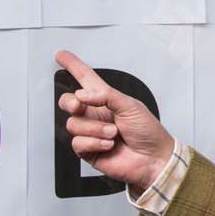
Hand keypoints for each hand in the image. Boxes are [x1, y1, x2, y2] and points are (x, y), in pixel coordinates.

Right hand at [56, 50, 176, 194]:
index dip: (73, 66)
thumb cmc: (148, 132)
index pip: (85, 78)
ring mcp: (91, 132)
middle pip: (68, 102)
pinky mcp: (89, 150)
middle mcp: (96, 114)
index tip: (61, 56)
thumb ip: (106, 96)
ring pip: (74, 124)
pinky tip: (108, 145)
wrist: (153, 159)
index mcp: (106, 99)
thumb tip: (83, 94)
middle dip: (70, 102)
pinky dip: (94, 142)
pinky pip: (78, 143)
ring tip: (113, 133)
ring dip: (95, 129)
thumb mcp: (131, 105)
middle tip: (79, 105)